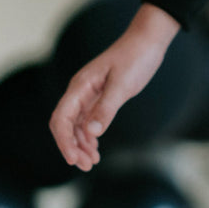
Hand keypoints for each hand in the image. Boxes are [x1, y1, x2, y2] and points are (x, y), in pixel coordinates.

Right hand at [50, 3, 180, 170]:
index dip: (64, 141)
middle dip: (72, 146)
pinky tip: (95, 148)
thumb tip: (92, 133)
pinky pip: (88, 120)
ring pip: (77, 125)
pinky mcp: (101, 96)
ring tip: (92, 162)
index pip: (61, 118)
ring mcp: (89, 94)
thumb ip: (106, 109)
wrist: (147, 41)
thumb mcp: (123, 85)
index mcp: (80, 87)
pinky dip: (90, 136)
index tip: (73, 160)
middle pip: (65, 124)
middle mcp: (80, 91)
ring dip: (81, 144)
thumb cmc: (135, 58)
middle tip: (86, 166)